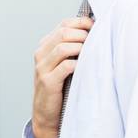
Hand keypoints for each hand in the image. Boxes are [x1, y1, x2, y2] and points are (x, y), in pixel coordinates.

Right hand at [31, 16, 93, 137]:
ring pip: (63, 47)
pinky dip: (78, 64)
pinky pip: (66, 66)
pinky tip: (85, 67)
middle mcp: (40, 55)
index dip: (82, 23)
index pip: (63, 25)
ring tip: (91, 53)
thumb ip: (72, 47)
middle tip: (95, 42)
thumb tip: (95, 31)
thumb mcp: (62, 63)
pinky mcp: (48, 82)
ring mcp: (42, 68)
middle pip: (63, 33)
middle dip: (83, 35)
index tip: (96, 28)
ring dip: (81, 48)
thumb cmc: (60, 87)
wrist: (46, 114)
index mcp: (44, 46)